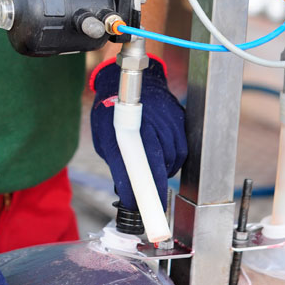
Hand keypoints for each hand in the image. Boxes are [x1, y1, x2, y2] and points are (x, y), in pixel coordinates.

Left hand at [90, 57, 185, 210]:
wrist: (124, 79)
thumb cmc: (110, 111)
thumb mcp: (103, 136)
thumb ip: (115, 159)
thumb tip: (126, 188)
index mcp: (116, 127)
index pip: (126, 163)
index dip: (131, 188)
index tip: (133, 204)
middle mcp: (143, 121)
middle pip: (154, 162)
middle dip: (154, 188)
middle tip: (151, 206)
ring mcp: (163, 118)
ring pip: (172, 157)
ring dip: (165, 173)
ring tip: (155, 176)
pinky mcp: (178, 117)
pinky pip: (182, 148)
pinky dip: (174, 160)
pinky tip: (165, 160)